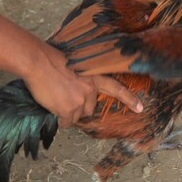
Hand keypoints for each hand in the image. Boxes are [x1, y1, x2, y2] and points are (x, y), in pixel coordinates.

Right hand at [27, 46, 142, 127]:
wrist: (40, 62)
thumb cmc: (52, 59)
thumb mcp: (75, 67)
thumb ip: (81, 80)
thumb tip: (75, 93)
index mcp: (94, 77)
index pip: (116, 89)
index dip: (129, 99)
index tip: (140, 108)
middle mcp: (91, 90)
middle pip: (89, 109)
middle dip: (79, 107)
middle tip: (65, 97)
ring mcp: (80, 101)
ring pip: (76, 117)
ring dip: (67, 113)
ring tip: (56, 99)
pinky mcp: (68, 110)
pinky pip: (66, 122)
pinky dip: (60, 119)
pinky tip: (53, 107)